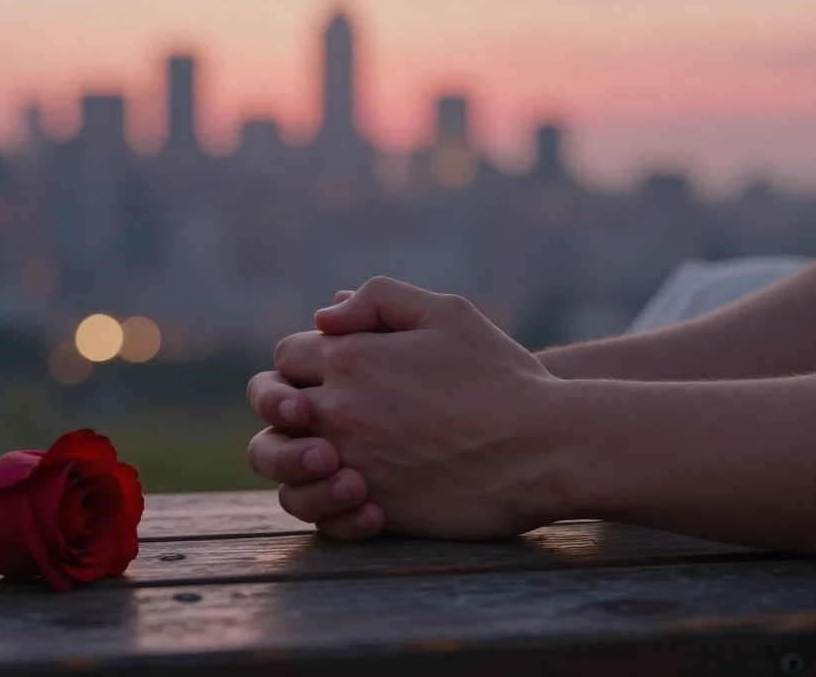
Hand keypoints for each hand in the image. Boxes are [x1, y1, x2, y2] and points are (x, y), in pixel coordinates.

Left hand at [274, 277, 572, 539]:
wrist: (545, 445)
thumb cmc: (500, 375)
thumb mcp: (447, 313)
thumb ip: (381, 299)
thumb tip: (326, 313)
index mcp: (349, 359)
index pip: (288, 355)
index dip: (305, 359)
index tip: (332, 369)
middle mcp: (338, 412)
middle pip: (270, 409)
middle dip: (282, 408)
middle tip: (310, 414)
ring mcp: (351, 464)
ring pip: (283, 468)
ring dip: (295, 461)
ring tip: (331, 458)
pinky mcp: (374, 510)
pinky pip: (320, 515)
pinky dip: (328, 507)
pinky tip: (360, 495)